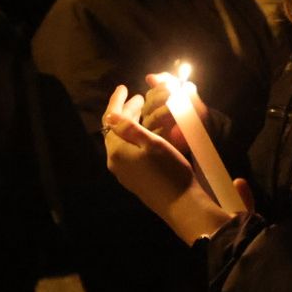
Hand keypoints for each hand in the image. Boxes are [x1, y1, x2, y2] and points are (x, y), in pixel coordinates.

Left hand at [103, 85, 231, 243]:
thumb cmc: (169, 171)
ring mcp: (124, 173)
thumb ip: (130, 128)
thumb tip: (110, 115)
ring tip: (142, 113)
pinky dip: (134, 139)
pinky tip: (146, 136)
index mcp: (117, 151)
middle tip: (137, 98)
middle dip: (126, 113)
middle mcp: (115, 163)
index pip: (110, 121)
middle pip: (116, 132)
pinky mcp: (134, 180)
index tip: (123, 87)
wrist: (181, 205)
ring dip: (131, 126)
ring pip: (122, 143)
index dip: (117, 102)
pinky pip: (128, 153)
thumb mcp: (152, 144)